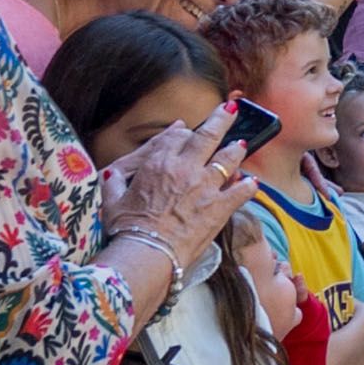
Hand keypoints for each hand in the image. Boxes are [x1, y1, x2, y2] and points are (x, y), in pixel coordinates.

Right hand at [97, 107, 255, 263]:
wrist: (148, 254)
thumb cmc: (127, 229)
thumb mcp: (112, 200)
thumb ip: (114, 181)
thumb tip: (111, 172)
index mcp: (159, 162)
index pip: (177, 136)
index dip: (184, 132)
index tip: (188, 130)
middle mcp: (185, 168)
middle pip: (209, 135)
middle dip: (222, 119)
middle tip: (231, 110)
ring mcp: (206, 186)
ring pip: (229, 158)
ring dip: (236, 151)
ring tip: (241, 146)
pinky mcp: (220, 206)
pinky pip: (242, 190)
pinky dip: (248, 186)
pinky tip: (251, 183)